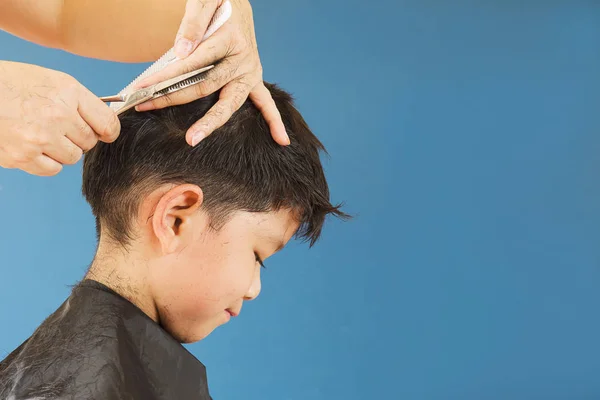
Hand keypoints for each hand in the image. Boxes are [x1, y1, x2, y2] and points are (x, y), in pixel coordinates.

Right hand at [0, 61, 119, 175]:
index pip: (108, 123)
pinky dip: (46, 161)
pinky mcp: (22, 156)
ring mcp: (40, 138)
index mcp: (68, 93)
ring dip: (62, 150)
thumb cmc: (12, 84)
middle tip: (59, 128)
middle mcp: (57, 115)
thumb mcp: (51, 80)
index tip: (104, 133)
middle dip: (78, 137)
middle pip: (89, 142)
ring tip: (42, 133)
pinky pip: (52, 169)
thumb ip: (81, 101)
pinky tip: (32, 145)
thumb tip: (107, 123)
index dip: (108, 131)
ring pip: (72, 157)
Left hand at [134, 0, 288, 146]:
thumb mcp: (205, 0)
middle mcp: (244, 59)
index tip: (143, 85)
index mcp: (231, 39)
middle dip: (174, 97)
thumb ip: (194, 22)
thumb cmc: (219, 2)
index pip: (194, 61)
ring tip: (191, 139)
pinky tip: (281, 140)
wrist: (236, 3)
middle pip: (206, 85)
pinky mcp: (253, 79)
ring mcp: (250, 72)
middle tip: (148, 106)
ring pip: (229, 103)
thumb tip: (182, 51)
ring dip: (210, 123)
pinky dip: (274, 121)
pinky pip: (265, 103)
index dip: (166, 73)